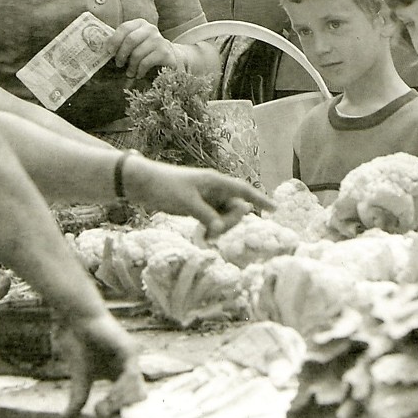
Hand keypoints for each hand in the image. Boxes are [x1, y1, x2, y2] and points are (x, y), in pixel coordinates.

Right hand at [59, 312, 145, 417]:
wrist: (77, 321)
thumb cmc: (79, 345)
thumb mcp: (80, 379)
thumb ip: (78, 398)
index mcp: (120, 374)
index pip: (129, 399)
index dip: (118, 411)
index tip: (101, 416)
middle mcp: (129, 367)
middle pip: (136, 398)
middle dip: (120, 410)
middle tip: (101, 413)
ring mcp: (131, 359)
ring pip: (136, 390)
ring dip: (118, 403)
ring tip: (101, 407)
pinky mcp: (129, 350)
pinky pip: (131, 376)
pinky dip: (121, 391)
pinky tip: (108, 396)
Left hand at [107, 19, 182, 78]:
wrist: (171, 56)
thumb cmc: (147, 50)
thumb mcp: (135, 42)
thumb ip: (122, 41)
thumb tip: (102, 46)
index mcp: (140, 23)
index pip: (124, 28)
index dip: (114, 40)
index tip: (109, 52)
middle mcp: (151, 29)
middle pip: (130, 40)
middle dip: (121, 54)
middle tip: (118, 64)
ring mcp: (159, 40)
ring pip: (137, 54)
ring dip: (130, 66)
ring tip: (129, 73)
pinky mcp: (164, 53)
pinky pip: (145, 63)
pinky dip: (139, 71)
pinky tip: (138, 74)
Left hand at [124, 156, 274, 236]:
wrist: (142, 183)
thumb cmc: (165, 187)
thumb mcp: (187, 203)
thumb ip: (206, 217)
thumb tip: (221, 230)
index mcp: (215, 182)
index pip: (243, 190)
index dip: (260, 199)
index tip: (275, 208)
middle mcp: (214, 189)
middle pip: (236, 207)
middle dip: (231, 222)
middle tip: (213, 234)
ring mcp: (206, 197)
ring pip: (225, 215)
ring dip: (220, 227)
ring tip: (206, 236)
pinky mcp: (197, 205)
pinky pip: (214, 218)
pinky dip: (212, 227)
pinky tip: (204, 234)